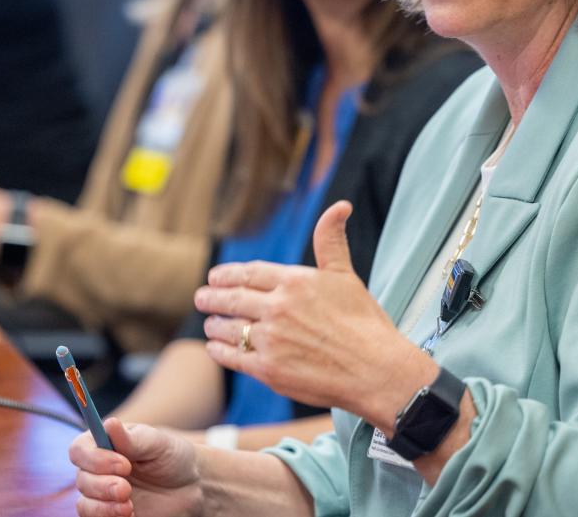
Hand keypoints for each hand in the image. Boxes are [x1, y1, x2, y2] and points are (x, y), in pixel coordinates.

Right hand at [70, 418, 202, 516]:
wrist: (189, 486)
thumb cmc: (171, 457)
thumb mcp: (158, 443)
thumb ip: (133, 439)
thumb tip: (109, 422)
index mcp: (104, 444)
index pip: (79, 449)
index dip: (94, 459)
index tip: (124, 465)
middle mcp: (97, 470)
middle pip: (81, 479)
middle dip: (102, 486)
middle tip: (126, 489)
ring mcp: (101, 494)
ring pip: (84, 504)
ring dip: (103, 508)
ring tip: (129, 506)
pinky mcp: (108, 514)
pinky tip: (132, 514)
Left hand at [196, 201, 437, 431]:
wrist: (375, 370)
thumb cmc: (364, 323)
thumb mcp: (346, 275)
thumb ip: (331, 241)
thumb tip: (340, 206)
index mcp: (295, 281)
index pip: (249, 273)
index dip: (227, 275)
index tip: (216, 277)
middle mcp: (278, 307)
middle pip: (231, 298)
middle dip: (211, 297)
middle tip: (201, 297)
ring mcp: (271, 339)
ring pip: (227, 328)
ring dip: (214, 325)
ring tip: (210, 324)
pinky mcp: (268, 370)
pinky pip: (232, 357)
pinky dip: (219, 351)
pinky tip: (216, 348)